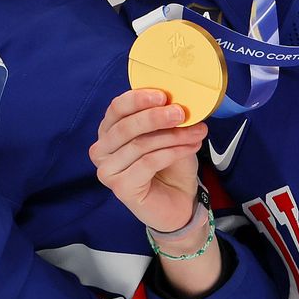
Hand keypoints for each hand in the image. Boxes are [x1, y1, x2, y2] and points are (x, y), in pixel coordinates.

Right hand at [90, 89, 206, 243]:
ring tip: (196, 132)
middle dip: (156, 117)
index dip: (138, 99)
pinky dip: (173, 152)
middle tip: (182, 113)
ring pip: (140, 145)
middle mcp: (102, 150)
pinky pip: (148, 162)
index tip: (163, 95)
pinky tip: (190, 147)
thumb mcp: (168, 134)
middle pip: (126, 126)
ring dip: (173, 136)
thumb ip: (165, 117)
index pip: (117, 108)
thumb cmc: (170, 166)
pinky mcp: (120, 187)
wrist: (179, 202)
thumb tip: (177, 99)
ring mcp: (108, 170)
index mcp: (109, 131)